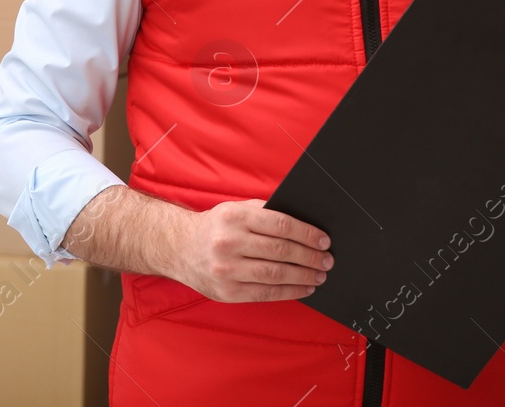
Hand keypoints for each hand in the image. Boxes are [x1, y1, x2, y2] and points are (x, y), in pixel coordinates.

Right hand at [170, 198, 332, 303]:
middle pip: (280, 251)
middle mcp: (229, 243)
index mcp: (234, 217)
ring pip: (275, 274)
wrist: (177, 248)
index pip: (280, 225)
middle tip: (327, 259)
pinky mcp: (227, 292)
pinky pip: (266, 293)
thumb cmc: (214, 227)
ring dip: (304, 276)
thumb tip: (303, 224)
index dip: (306, 234)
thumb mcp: (235, 209)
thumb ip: (264, 213)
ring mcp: (227, 270)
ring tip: (319, 275)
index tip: (323, 240)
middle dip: (310, 256)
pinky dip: (289, 292)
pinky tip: (303, 288)